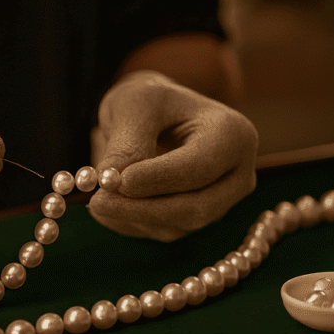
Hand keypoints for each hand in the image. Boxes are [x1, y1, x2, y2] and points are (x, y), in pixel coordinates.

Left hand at [89, 71, 257, 240]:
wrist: (157, 115)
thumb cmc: (151, 103)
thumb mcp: (136, 105)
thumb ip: (127, 143)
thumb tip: (112, 181)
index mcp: (233, 135)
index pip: (199, 167)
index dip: (158, 179)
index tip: (119, 181)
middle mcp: (237, 174)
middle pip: (196, 207)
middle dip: (143, 209)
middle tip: (98, 202)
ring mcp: (221, 201)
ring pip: (177, 225)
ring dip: (132, 217)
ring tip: (96, 198)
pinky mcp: (198, 219)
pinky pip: (164, 231)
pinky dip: (131, 223)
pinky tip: (108, 207)